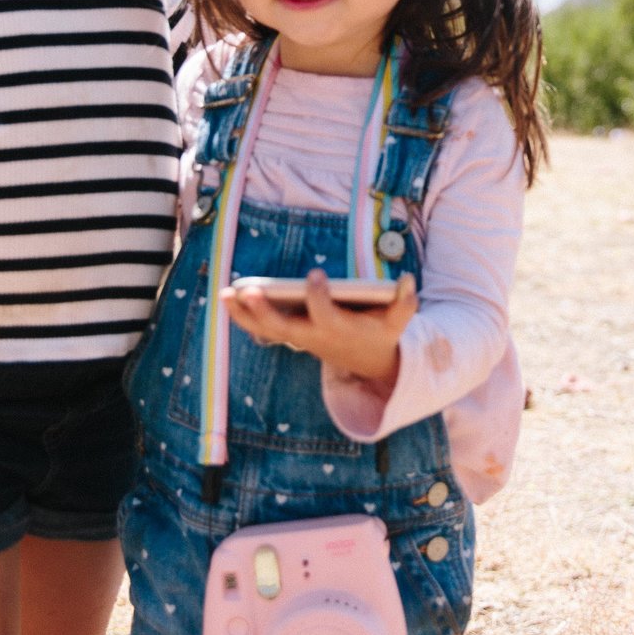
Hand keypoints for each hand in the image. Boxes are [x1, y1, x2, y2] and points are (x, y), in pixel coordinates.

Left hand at [225, 270, 415, 391]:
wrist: (370, 361)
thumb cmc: (383, 331)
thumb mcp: (399, 319)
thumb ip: (405, 301)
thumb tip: (408, 279)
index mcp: (341, 329)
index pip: (326, 315)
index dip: (319, 296)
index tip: (315, 274)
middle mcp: (316, 336)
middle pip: (285, 329)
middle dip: (265, 312)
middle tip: (248, 291)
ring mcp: (300, 339)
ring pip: (266, 331)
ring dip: (244, 315)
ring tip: (225, 293)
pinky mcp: (291, 335)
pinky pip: (261, 329)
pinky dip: (243, 316)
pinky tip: (228, 298)